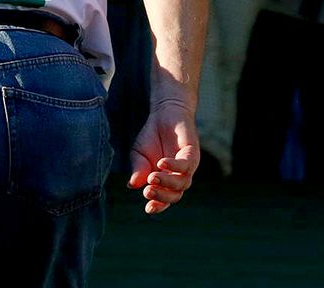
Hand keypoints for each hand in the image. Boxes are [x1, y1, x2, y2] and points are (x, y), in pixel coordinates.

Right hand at [127, 100, 199, 214]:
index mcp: (165, 182)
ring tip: (152, 177)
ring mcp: (187, 166)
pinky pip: (185, 165)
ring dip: (167, 182)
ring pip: (182, 183)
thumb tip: (132, 185)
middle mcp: (178, 177)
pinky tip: (161, 163)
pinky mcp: (191, 153)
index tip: (148, 208)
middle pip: (176, 195)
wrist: (163, 114)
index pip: (165, 199)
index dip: (159, 205)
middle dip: (162, 196)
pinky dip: (174, 166)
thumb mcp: (138, 155)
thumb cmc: (151, 137)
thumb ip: (137, 170)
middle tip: (148, 191)